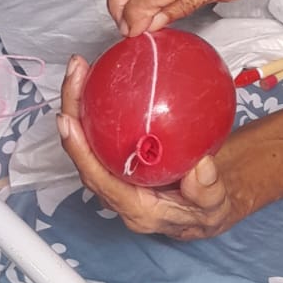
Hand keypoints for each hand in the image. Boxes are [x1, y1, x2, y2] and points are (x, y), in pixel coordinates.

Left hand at [57, 57, 237, 239]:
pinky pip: (100, 136)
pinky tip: (100, 78)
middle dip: (72, 116)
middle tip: (76, 75)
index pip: (99, 179)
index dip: (79, 152)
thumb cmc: (205, 210)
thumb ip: (207, 190)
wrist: (204, 212)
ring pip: (87, 143)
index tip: (68, 122)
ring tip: (80, 70)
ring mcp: (116, 178)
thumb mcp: (215, 205)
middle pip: (83, 156)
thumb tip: (202, 165)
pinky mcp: (118, 164)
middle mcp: (119, 193)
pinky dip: (95, 107)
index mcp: (136, 208)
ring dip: (78, 106)